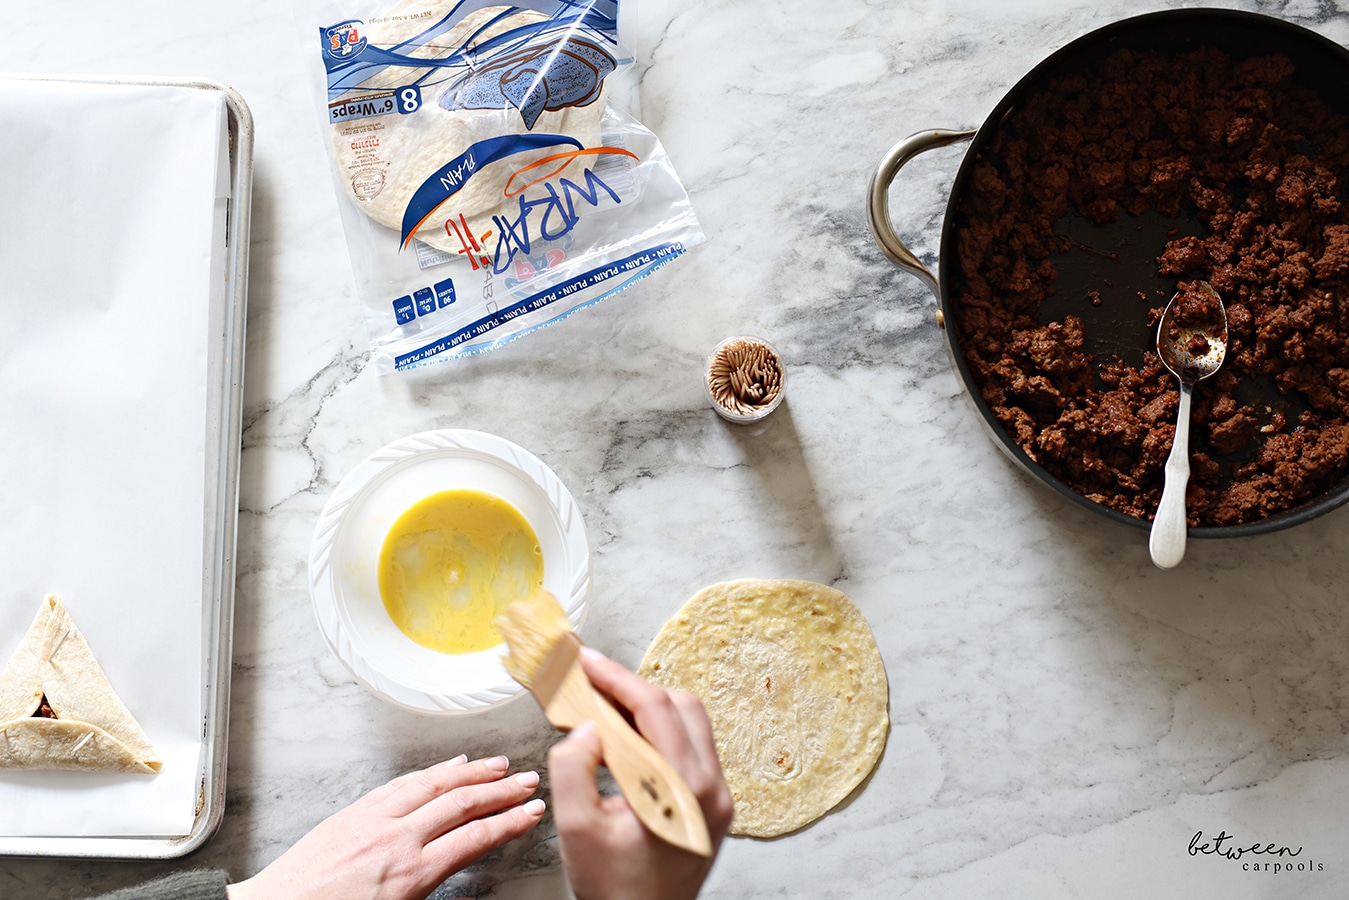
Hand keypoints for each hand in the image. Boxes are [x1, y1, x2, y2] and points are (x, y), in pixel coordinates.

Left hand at [226, 755, 543, 899]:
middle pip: (461, 803)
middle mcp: (396, 840)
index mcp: (410, 874)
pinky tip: (444, 767)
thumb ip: (431, 892)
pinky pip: (400, 783)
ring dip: (470, 771)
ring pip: (432, 784)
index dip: (509, 821)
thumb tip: (459, 872)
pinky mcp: (353, 812)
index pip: (475, 837)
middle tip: (527, 780)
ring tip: (496, 765)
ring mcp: (373, 820)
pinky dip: (430, 772)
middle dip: (500, 790)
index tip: (532, 811)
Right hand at [549, 648, 733, 899]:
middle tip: (595, 683)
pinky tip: (629, 738)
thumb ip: (574, 769)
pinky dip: (662, 732)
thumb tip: (586, 728)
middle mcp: (712, 789)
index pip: (656, 710)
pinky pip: (694, 747)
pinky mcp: (713, 803)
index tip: (587, 662)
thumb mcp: (578, 829)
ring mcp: (718, 796)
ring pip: (693, 723)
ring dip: (652, 708)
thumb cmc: (615, 888)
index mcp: (685, 791)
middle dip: (636, 687)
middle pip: (682, 706)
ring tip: (608, 709)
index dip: (618, 678)